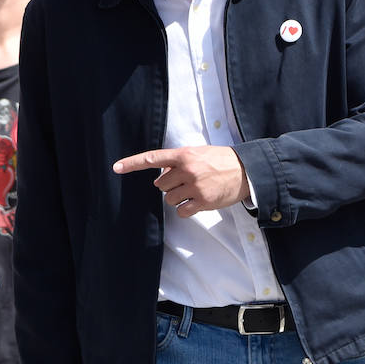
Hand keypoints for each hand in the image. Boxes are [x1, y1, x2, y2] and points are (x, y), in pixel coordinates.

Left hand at [113, 146, 249, 217]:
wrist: (248, 171)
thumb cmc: (223, 161)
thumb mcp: (200, 152)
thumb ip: (180, 160)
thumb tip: (162, 170)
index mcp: (185, 155)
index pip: (153, 158)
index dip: (132, 163)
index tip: (116, 168)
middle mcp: (188, 170)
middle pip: (161, 184)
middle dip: (171, 185)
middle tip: (188, 182)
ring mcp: (195, 186)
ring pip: (169, 198)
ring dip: (179, 197)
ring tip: (195, 191)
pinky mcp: (203, 201)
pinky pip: (181, 211)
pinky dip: (186, 209)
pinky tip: (197, 203)